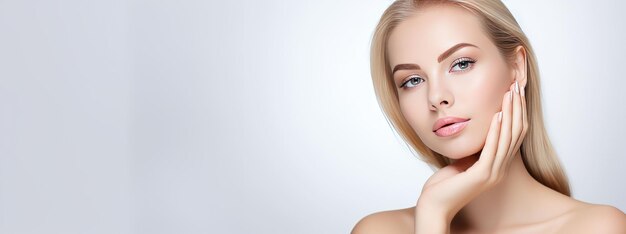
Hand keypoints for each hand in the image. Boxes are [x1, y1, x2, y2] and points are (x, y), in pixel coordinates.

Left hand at [414, 81, 527, 231]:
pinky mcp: (482, 176)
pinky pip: (493, 150)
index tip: (515, 92)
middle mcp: (500, 170)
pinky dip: (496, 131)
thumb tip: (479, 130)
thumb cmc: (444, 185)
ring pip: (508, 139)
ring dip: (509, 114)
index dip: (517, 113)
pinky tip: (497, 115)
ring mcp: (493, 174)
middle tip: (516, 86)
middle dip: (517, 108)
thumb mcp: (463, 161)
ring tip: (509, 94)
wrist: (435, 205)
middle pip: (517, 134)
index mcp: (497, 166)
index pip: (515, 135)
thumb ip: (475, 149)